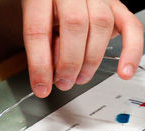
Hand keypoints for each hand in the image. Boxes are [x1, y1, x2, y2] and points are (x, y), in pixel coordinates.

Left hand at [22, 0, 143, 97]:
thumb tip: (47, 76)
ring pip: (100, 24)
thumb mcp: (33, 25)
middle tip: (63, 82)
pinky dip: (130, 51)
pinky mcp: (116, 5)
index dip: (40, 64)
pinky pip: (131, 26)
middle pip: (73, 24)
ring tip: (79, 77)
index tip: (41, 87)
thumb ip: (39, 45)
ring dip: (90, 60)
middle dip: (68, 63)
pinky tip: (123, 70)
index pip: (38, 29)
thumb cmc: (45, 11)